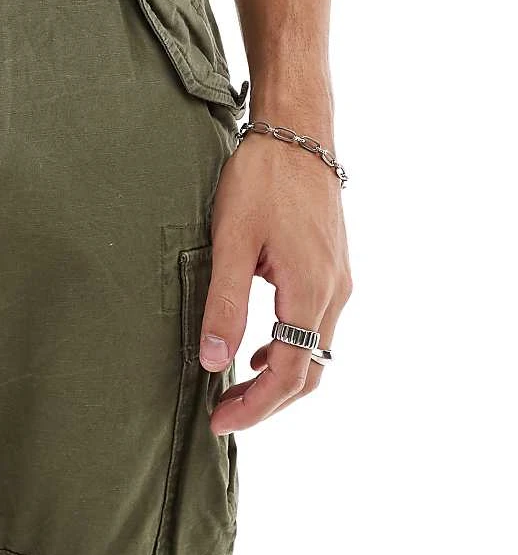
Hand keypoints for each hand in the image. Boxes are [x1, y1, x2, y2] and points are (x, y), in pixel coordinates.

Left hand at [200, 127, 351, 434]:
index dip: (255, 407)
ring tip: (236, 388)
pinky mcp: (331, 266)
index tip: (219, 422)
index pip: (289, 373)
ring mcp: (338, 279)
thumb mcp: (232, 241)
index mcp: (311, 291)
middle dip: (267, 402)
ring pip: (315, 351)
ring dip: (278, 377)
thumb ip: (224, 304)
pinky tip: (259, 348)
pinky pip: (315, 325)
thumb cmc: (262, 179)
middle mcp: (334, 292)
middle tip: (224, 415)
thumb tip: (215, 362)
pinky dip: (289, 348)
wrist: (298, 132)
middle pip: (309, 371)